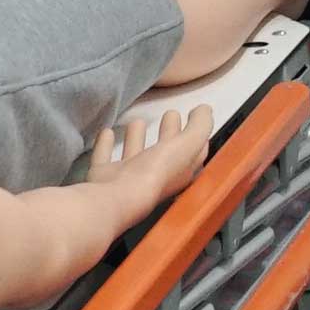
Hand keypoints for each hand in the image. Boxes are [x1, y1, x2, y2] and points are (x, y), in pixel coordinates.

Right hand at [89, 103, 210, 207]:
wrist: (116, 198)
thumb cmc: (156, 172)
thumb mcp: (188, 145)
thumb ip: (200, 127)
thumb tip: (205, 111)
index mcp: (179, 172)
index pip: (194, 152)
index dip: (198, 134)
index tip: (197, 116)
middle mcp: (155, 177)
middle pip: (166, 151)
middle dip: (170, 132)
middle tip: (171, 114)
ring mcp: (127, 179)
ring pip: (135, 155)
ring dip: (137, 138)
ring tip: (139, 121)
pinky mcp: (103, 177)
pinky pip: (105, 158)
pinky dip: (106, 145)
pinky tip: (106, 132)